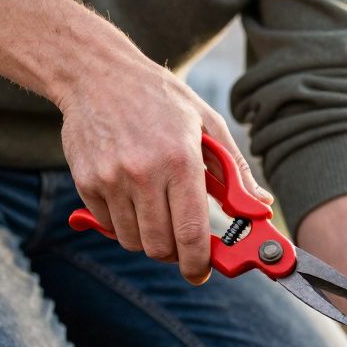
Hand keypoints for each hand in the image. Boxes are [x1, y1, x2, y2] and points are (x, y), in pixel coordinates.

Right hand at [58, 56, 270, 284]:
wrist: (97, 74)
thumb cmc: (159, 98)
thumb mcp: (206, 123)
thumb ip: (235, 170)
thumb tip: (260, 206)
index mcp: (181, 160)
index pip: (191, 233)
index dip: (198, 262)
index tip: (201, 272)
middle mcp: (144, 173)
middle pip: (160, 246)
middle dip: (174, 253)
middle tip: (180, 242)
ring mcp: (112, 179)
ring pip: (132, 241)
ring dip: (147, 238)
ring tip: (154, 210)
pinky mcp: (86, 182)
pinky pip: (108, 225)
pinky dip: (121, 222)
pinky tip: (129, 195)